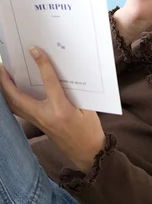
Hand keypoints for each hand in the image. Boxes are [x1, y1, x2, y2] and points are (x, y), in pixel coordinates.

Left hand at [0, 47, 105, 172]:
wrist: (87, 153)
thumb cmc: (90, 130)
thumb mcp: (88, 108)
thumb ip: (73, 91)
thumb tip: (62, 74)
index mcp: (61, 110)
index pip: (49, 82)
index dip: (42, 64)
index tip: (34, 50)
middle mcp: (45, 117)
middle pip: (17, 98)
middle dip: (5, 82)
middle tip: (1, 66)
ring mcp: (39, 123)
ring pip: (14, 106)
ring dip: (5, 91)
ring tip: (2, 75)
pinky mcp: (38, 126)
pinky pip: (19, 111)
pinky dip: (12, 99)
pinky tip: (12, 91)